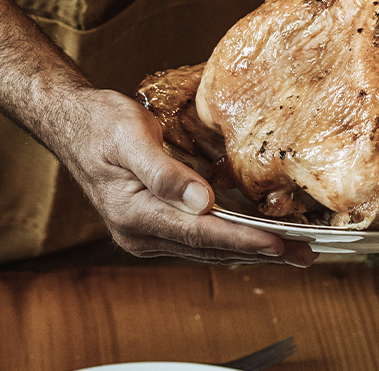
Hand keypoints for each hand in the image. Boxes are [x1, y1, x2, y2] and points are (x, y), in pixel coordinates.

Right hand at [53, 87, 316, 266]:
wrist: (73, 123)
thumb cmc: (101, 124)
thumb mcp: (131, 137)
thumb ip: (165, 172)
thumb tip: (203, 201)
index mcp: (135, 214)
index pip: (202, 234)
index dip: (244, 241)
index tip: (280, 244)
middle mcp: (141, 234)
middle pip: (211, 249)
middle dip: (260, 252)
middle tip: (305, 254)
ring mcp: (147, 234)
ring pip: (208, 249)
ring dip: (250, 250)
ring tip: (293, 250)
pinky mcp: (154, 226)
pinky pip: (199, 239)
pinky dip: (231, 239)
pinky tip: (257, 237)